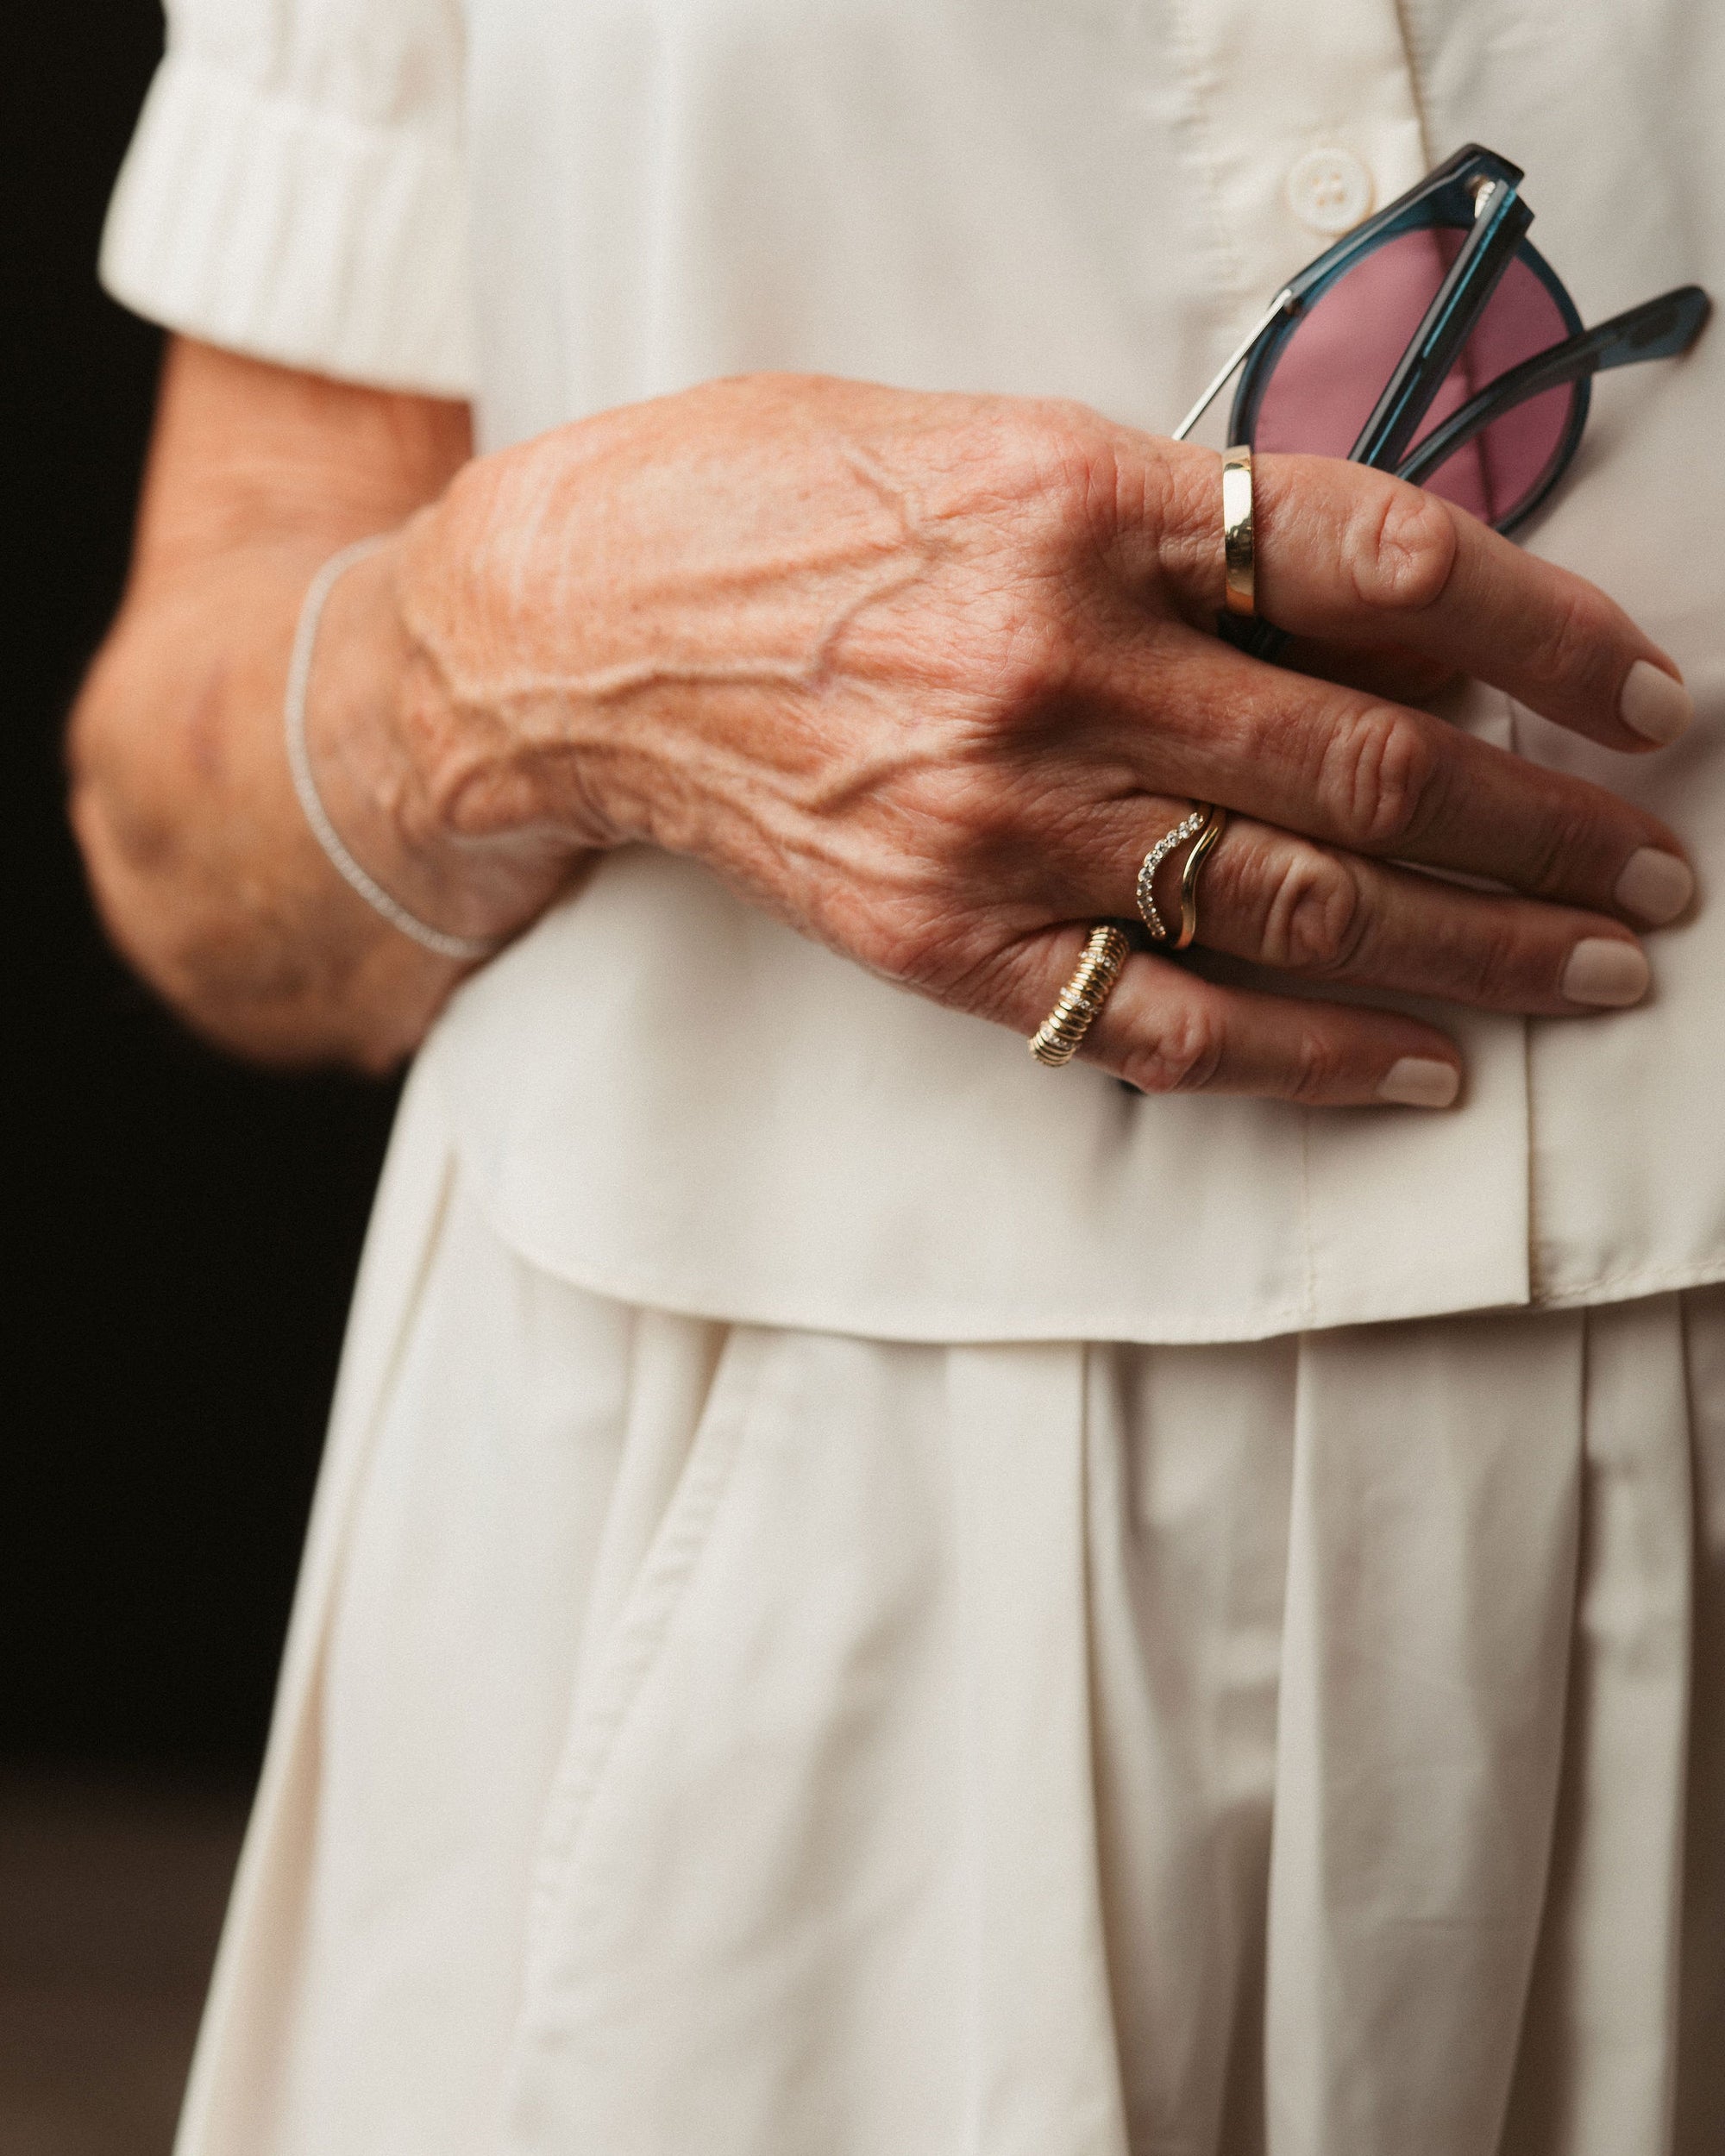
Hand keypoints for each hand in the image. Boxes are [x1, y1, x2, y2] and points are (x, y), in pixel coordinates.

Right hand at [357, 372, 1694, 1106]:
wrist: (569, 639)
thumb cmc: (769, 503)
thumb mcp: (986, 438)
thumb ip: (1178, 518)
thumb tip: (1384, 619)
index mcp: (1078, 498)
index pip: (1386, 565)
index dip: (1552, 638)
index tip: (1646, 697)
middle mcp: (1054, 664)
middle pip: (1373, 767)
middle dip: (1551, 829)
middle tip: (1658, 870)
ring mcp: (998, 819)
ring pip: (1296, 906)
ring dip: (1478, 949)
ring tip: (1596, 969)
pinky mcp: (942, 938)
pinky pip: (1160, 1021)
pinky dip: (1306, 1056)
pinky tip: (1418, 1070)